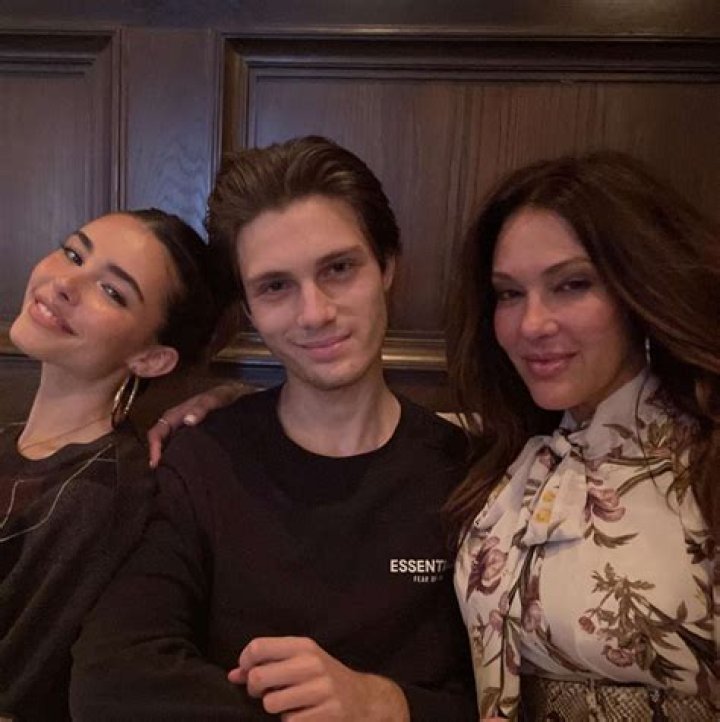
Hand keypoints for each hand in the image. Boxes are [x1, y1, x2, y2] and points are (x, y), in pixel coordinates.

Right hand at [147, 382, 251, 466]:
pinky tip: (187, 470)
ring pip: (170, 447)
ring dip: (170, 459)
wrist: (234, 396)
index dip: (154, 448)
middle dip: (160, 459)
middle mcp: (175, 424)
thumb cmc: (220, 397)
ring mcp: (184, 431)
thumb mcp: (212, 400)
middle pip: (161, 443)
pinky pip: (182, 448)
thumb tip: (189, 420)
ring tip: (175, 476)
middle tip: (165, 476)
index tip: (157, 464)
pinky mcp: (193, 436)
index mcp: (175, 414)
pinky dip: (180, 458)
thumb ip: (202, 408)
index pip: (157, 432)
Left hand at [227, 636, 409, 720]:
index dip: (245, 663)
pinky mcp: (327, 714)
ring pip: (271, 704)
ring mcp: (321, 689)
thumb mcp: (300, 662)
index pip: (258, 647)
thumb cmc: (323, 679)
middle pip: (259, 677)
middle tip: (266, 693)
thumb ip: (267, 664)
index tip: (249, 672)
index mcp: (304, 646)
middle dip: (256, 690)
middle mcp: (312, 664)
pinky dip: (292, 721)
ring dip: (275, 709)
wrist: (364, 699)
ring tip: (289, 704)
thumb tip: (233, 675)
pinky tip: (304, 715)